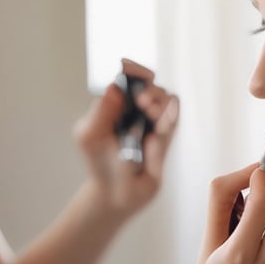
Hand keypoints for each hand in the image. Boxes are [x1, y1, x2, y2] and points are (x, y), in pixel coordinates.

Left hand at [72, 58, 179, 215]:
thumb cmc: (100, 164)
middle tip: (142, 102)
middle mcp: (136, 109)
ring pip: (167, 98)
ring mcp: (152, 121)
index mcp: (115, 104)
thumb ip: (100, 109)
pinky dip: (171, 115)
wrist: (116, 193)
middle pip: (151, 84)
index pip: (128, 77)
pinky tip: (161, 123)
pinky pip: (174, 116)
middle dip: (149, 89)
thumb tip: (115, 86)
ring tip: (149, 114)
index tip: (140, 73)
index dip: (135, 70)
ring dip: (160, 102)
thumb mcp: (89, 135)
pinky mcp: (166, 135)